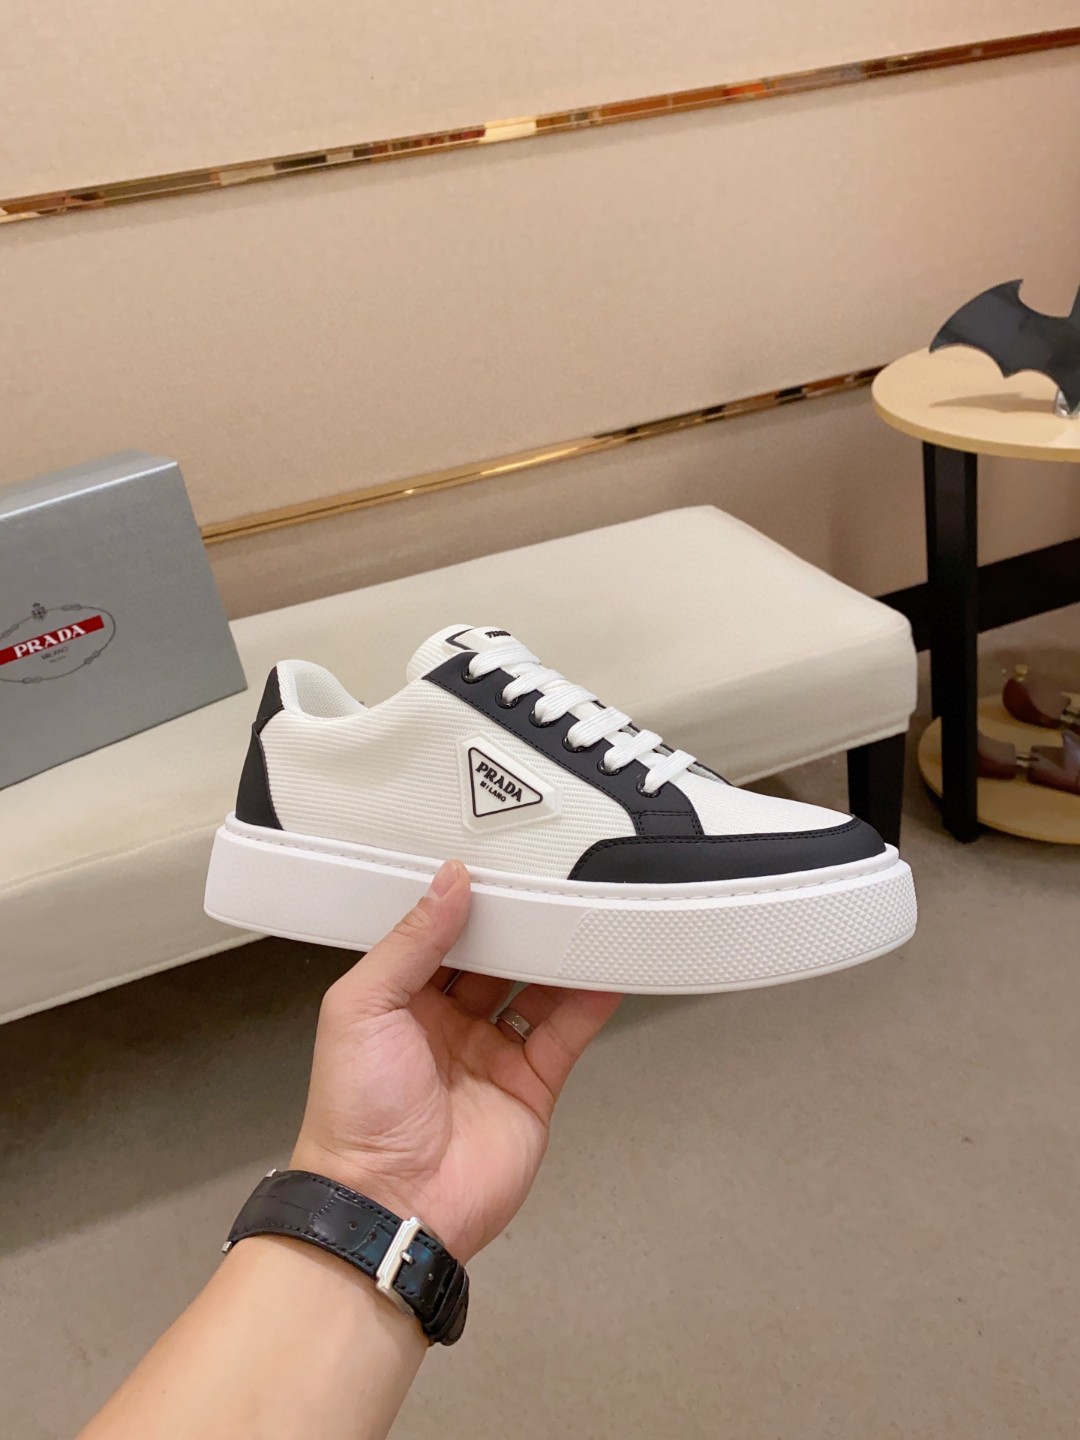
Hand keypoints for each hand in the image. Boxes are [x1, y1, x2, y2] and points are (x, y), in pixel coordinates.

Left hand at [291, 860, 619, 1260]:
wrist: (389, 1207)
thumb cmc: (354, 1117)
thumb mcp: (362, 1007)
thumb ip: (409, 942)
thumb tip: (447, 884)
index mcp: (399, 1002)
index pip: (440, 936)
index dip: (467, 905)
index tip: (494, 869)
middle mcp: (446, 1025)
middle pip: (495, 959)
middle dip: (519, 925)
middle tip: (547, 884)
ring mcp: (491, 1055)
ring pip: (536, 990)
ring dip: (558, 956)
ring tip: (583, 916)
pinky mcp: (531, 1086)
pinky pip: (566, 1032)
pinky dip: (589, 1000)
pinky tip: (604, 969)